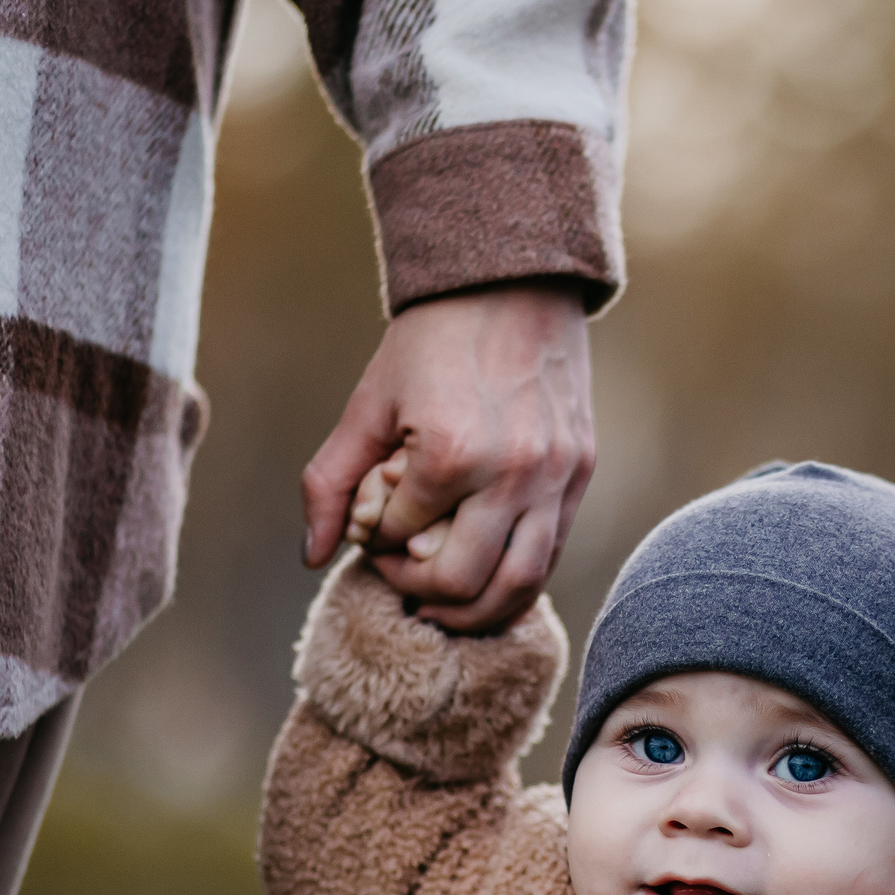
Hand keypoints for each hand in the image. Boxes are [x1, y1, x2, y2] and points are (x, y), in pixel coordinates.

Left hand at [301, 282, 593, 632]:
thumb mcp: (369, 403)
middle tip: (401, 577)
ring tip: (443, 605)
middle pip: (462, 584)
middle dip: (420, 593)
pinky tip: (486, 575)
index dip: (375, 546)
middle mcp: (511, 474)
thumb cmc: (433, 339)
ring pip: (521, 586)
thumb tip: (314, 554)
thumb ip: (332, 481)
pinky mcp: (580, 474)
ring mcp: (555, 477)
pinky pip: (552, 553)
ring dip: (476, 612)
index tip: (370, 532)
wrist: (514, 282)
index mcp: (451, 453)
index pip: (400, 540)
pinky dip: (517, 581)